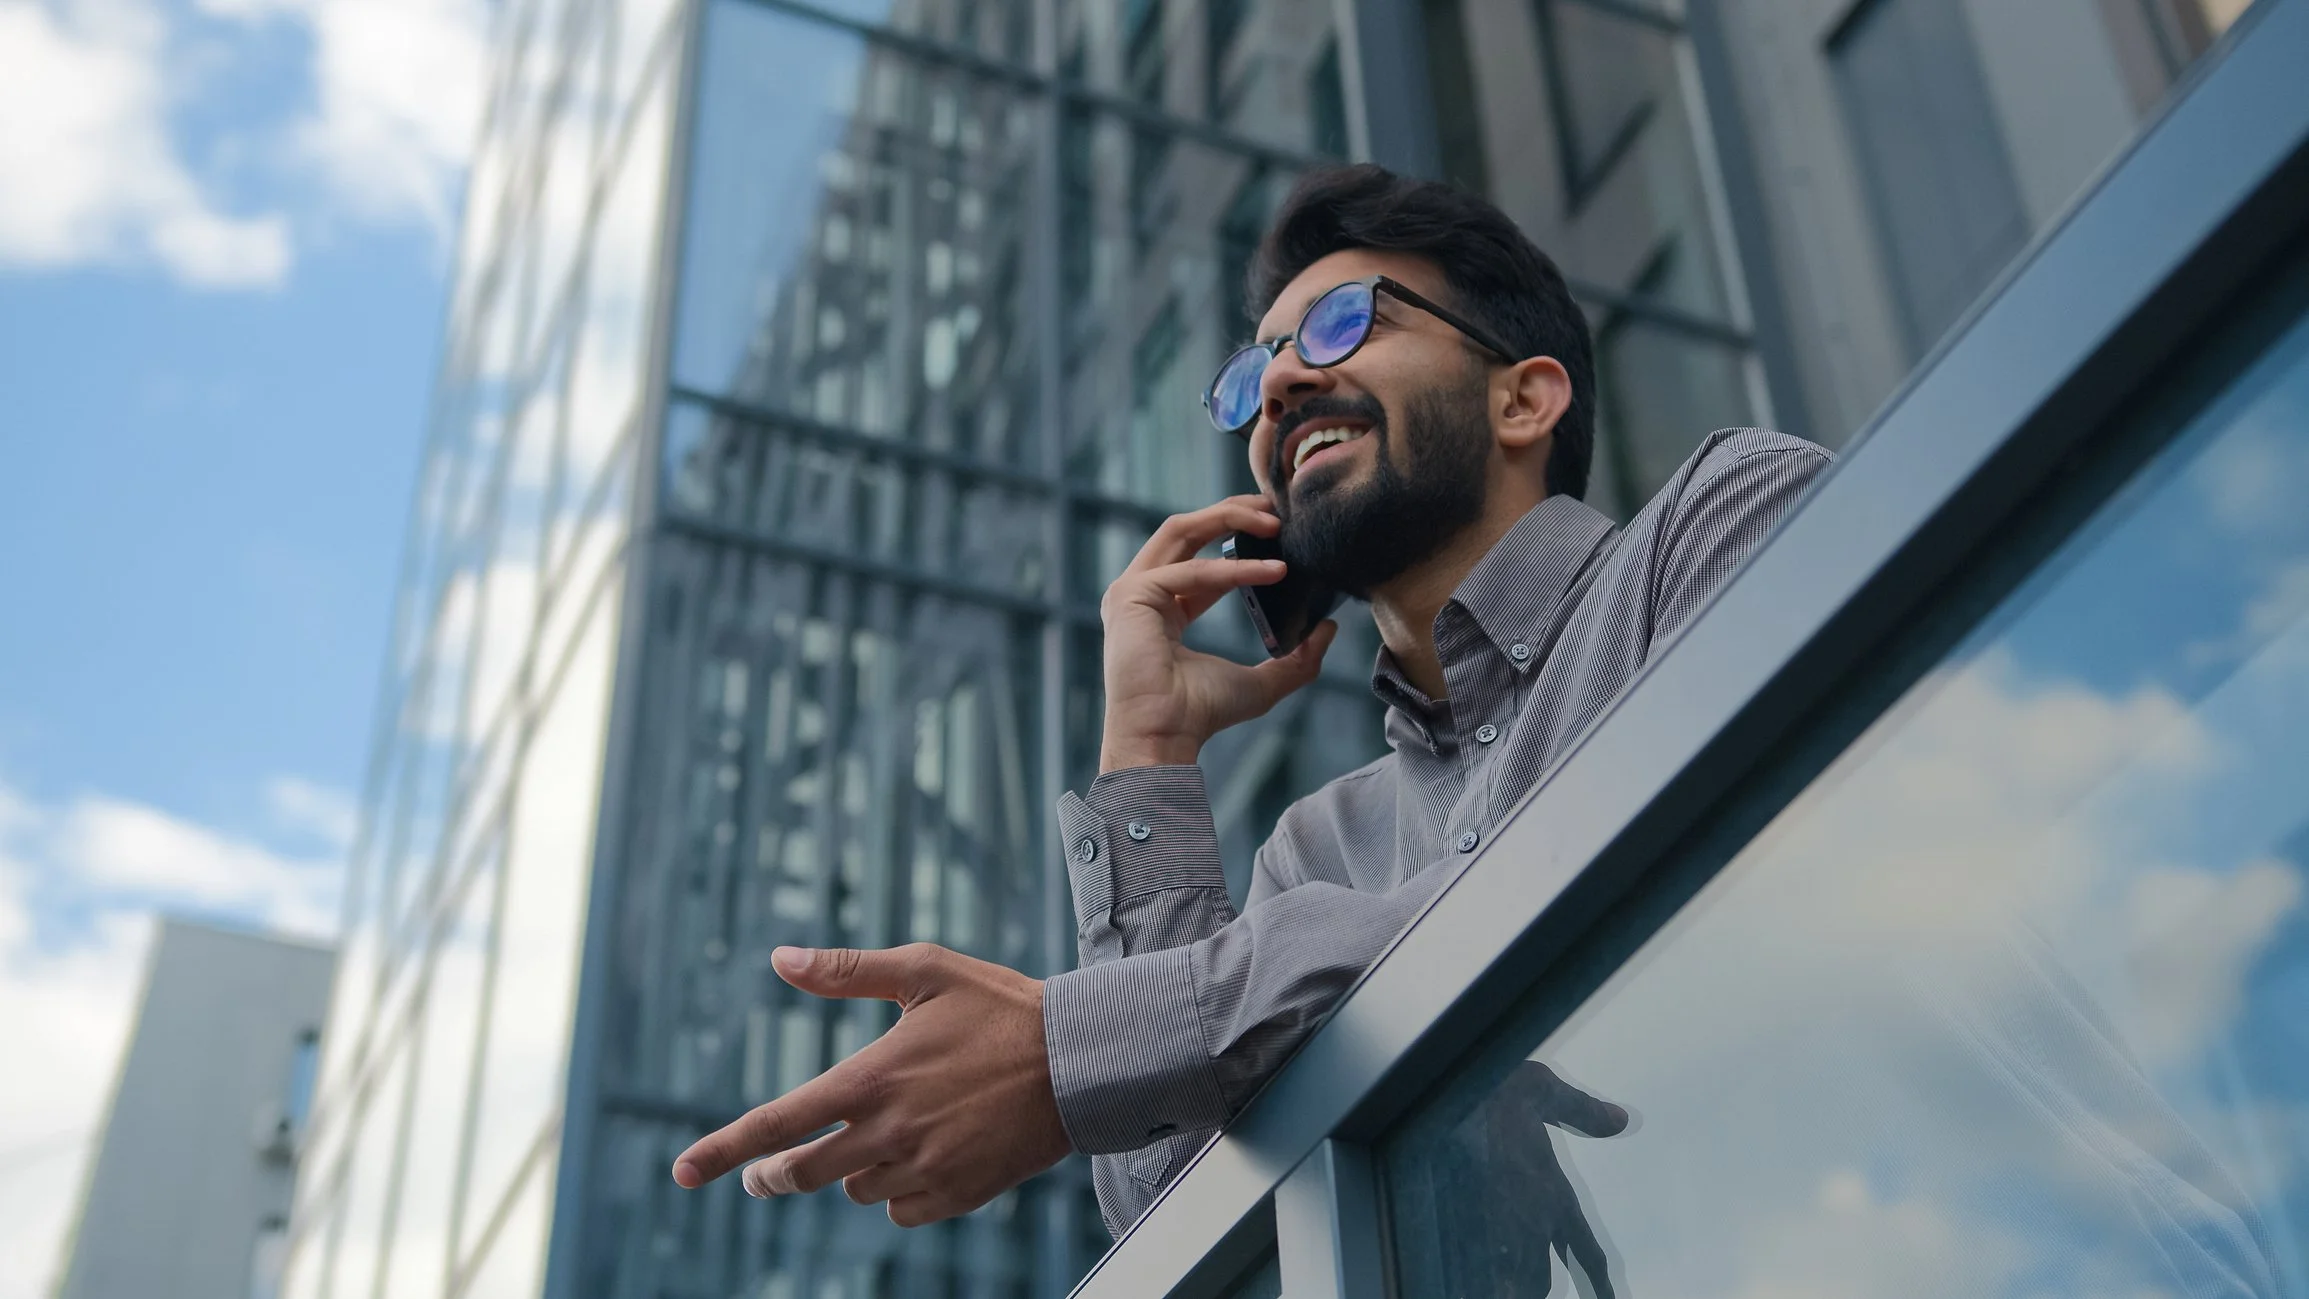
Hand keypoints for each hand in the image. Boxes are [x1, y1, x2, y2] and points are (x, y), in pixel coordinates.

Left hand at [670, 943, 1073, 1225]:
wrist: (1080, 1062)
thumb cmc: (1000, 1006)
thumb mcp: (924, 971)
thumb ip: (845, 970)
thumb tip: (779, 959)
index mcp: (869, 1079)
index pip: (776, 1125)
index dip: (722, 1150)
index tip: (683, 1172)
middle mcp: (887, 1132)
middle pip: (802, 1173)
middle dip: (773, 1173)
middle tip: (764, 1172)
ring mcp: (921, 1169)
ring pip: (855, 1189)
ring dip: (852, 1170)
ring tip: (881, 1135)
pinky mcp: (955, 1195)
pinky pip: (900, 1208)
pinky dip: (897, 1191)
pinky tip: (921, 1156)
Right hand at [1099, 494, 1338, 770]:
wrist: (1167, 737)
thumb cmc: (1202, 715)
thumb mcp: (1262, 683)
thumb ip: (1297, 659)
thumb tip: (1329, 628)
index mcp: (1163, 609)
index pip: (1200, 557)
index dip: (1239, 539)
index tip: (1279, 530)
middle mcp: (1142, 594)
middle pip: (1186, 530)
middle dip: (1232, 512)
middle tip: (1277, 507)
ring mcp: (1131, 592)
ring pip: (1181, 530)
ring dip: (1229, 519)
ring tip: (1275, 523)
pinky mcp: (1131, 596)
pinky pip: (1191, 570)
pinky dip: (1234, 568)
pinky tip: (1272, 573)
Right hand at [1460, 1062, 1627, 1297]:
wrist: (1444, 1103)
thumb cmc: (1489, 1093)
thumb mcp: (1542, 1089)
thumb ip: (1581, 1109)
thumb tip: (1619, 1119)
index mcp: (1554, 1194)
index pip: (1586, 1252)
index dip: (1598, 1283)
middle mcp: (1533, 1225)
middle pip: (1542, 1280)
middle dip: (1534, 1285)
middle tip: (1526, 1282)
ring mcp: (1499, 1236)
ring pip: (1517, 1285)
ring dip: (1512, 1287)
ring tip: (1502, 1281)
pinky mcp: (1464, 1236)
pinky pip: (1480, 1280)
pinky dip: (1477, 1285)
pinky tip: (1466, 1284)